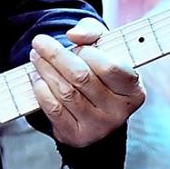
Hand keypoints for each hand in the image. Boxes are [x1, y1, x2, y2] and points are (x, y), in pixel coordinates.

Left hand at [29, 18, 143, 148]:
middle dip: (56, 56)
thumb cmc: (99, 73)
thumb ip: (93, 32)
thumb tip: (74, 35)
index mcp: (133, 90)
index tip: (72, 42)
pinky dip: (41, 90)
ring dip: (45, 70)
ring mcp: (98, 127)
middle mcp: (119, 112)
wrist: (93, 112)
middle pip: (81, 77)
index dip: (88, 52)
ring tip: (36, 57)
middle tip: (40, 42)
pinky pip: (54, 109)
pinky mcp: (77, 136)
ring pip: (65, 92)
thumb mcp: (104, 48)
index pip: (110, 67)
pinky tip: (37, 79)